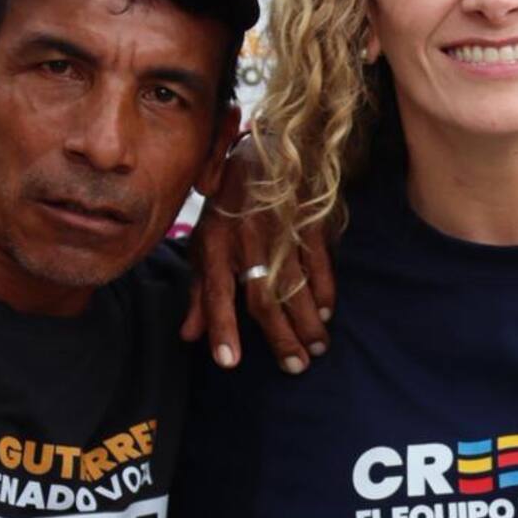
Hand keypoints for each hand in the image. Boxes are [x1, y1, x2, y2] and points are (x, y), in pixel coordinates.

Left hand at [179, 135, 335, 373]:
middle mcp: (245, 240)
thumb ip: (198, 291)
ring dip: (308, 320)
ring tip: (316, 348)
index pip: (215, 292)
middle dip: (280, 336)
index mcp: (214, 244)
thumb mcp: (203, 241)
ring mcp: (279, 231)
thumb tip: (190, 336)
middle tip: (295, 367)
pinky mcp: (308, 222)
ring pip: (295, 285)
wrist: (265, 150)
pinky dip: (325, 290)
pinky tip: (327, 312)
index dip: (222, 327)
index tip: (229, 362)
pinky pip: (319, 263)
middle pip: (263, 296)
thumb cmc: (228, 203)